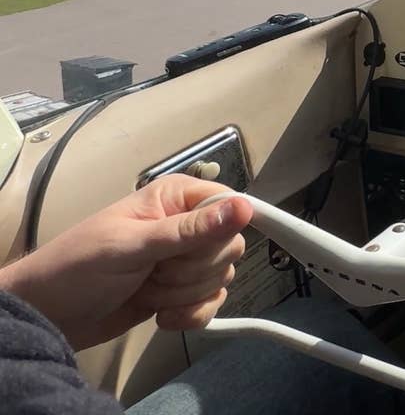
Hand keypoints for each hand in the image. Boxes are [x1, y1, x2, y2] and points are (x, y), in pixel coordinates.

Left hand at [0, 175, 252, 349]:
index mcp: (176, 198)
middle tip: (154, 272)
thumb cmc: (79, 269)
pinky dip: (189, 315)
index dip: (220, 232)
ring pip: (221, 278)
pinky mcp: (182, 293)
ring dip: (183, 295)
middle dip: (192, 271)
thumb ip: (189, 230)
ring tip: (145, 291)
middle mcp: (187, 225)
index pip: (230, 205)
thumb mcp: (132, 246)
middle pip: (229, 247)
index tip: (192, 251)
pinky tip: (160, 316)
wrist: (48, 317)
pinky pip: (212, 303)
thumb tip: (244, 208)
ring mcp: (185, 261)